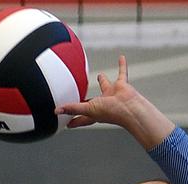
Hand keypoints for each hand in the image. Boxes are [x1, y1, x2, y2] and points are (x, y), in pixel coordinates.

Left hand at [54, 55, 174, 148]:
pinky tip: (121, 57)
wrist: (131, 109)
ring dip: (103, 80)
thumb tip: (56, 111)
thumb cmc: (112, 112)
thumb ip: (73, 108)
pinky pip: (122, 73)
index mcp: (94, 111)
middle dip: (86, 99)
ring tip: (99, 75)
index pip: (81, 116)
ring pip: (106, 85)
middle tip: (80, 94)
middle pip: (92, 100)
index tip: (67, 123)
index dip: (74, 119)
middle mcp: (103, 103)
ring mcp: (113, 94)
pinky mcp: (122, 86)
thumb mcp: (88, 109)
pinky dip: (122, 65)